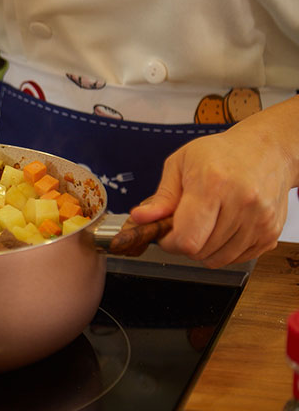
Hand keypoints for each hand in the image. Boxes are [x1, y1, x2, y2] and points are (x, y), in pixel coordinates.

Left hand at [130, 96, 298, 267]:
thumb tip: (140, 218)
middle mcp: (242, 203)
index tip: (166, 233)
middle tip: (185, 224)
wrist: (266, 150)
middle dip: (184, 244)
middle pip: (200, 251)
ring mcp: (260, 220)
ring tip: (205, 223)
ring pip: (218, 259)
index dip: (169, 243)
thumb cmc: (220, 153)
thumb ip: (161, 196)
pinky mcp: (271, 233)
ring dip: (204, 249)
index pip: (186, 239)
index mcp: (214, 184)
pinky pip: (237, 259)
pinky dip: (224, 250)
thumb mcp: (180, 164)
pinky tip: (222, 228)